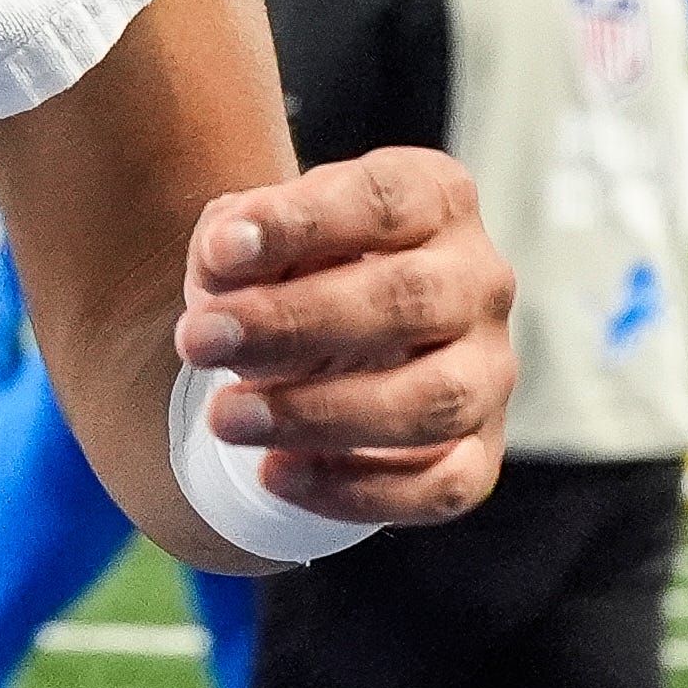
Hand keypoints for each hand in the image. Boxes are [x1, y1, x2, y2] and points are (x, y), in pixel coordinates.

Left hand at [171, 147, 515, 526]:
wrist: (321, 341)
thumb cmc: (290, 271)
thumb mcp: (253, 236)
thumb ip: (232, 239)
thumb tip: (221, 265)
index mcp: (436, 199)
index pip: (383, 201)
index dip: (300, 224)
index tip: (219, 252)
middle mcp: (478, 280)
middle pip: (410, 298)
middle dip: (294, 322)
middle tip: (199, 341)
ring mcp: (488, 370)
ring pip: (433, 400)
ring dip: (320, 413)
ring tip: (226, 417)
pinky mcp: (480, 450)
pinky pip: (442, 486)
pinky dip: (356, 489)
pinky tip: (275, 473)